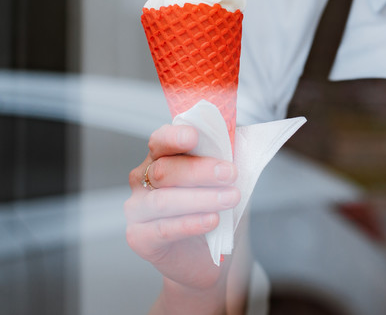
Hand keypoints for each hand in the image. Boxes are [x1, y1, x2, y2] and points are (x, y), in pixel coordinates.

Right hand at [124, 124, 239, 294]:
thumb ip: (227, 157)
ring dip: (201, 198)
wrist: (206, 257)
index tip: (194, 137)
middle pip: (165, 170)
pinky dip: (190, 223)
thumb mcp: (224, 179)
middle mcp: (142, 180)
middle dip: (200, 170)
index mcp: (161, 158)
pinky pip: (164, 228)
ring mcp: (137, 209)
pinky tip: (212, 220)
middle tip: (230, 173)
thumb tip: (240, 138)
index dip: (175, 136)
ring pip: (164, 200)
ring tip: (230, 198)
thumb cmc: (213, 209)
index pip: (160, 140)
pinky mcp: (140, 238)